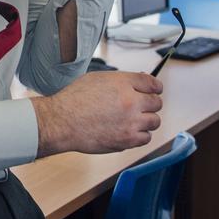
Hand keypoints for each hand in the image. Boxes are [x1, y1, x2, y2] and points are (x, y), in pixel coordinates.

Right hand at [31, 70, 162, 156]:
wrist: (61, 122)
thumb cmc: (73, 100)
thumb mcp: (96, 79)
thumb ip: (120, 81)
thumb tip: (138, 84)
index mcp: (122, 83)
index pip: (152, 83)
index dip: (155, 87)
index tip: (154, 91)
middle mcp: (131, 101)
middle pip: (157, 102)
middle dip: (149, 104)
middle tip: (139, 107)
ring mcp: (131, 122)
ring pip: (155, 121)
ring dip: (146, 120)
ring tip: (132, 120)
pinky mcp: (128, 139)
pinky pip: (146, 138)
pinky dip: (139, 135)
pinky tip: (127, 131)